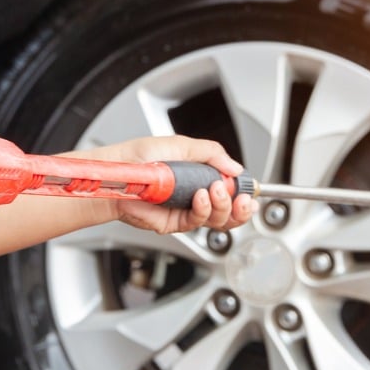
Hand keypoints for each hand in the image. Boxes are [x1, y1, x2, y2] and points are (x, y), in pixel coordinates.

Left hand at [79, 136, 257, 233]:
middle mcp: (195, 197)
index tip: (250, 191)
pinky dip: (203, 210)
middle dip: (240, 207)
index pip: (230, 192)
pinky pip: (196, 222)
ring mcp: (185, 211)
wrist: (119, 171)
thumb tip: (236, 167)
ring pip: (217, 221)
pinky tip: (200, 197)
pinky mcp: (173, 223)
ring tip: (215, 190)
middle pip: (229, 213)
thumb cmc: (141, 157)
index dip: (243, 195)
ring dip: (223, 206)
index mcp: (200, 179)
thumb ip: (212, 154)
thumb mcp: (182, 146)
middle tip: (240, 196)